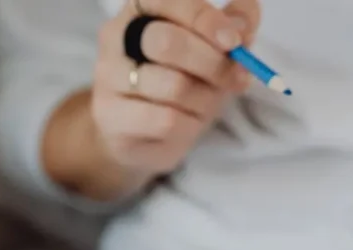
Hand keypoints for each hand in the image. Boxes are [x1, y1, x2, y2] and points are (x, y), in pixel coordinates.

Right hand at [90, 0, 259, 180]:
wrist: (139, 133)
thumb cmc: (177, 81)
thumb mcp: (212, 49)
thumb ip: (234, 25)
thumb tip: (244, 19)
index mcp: (140, 9)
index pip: (168, 1)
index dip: (206, 20)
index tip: (234, 42)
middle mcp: (115, 37)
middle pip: (166, 43)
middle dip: (211, 63)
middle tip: (235, 79)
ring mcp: (107, 77)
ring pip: (172, 86)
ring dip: (205, 100)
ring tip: (206, 105)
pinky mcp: (110, 115)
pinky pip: (165, 120)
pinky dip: (189, 125)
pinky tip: (188, 123)